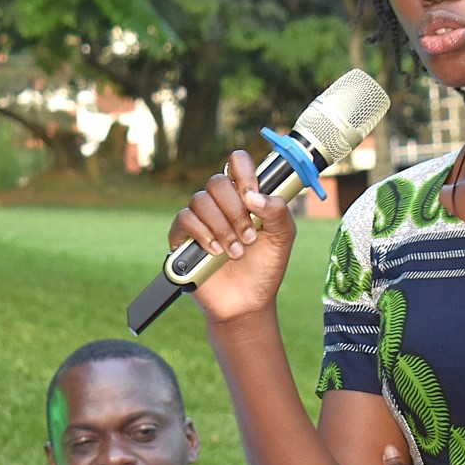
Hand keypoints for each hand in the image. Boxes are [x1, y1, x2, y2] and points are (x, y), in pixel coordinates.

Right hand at [168, 150, 296, 322]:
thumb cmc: (265, 267)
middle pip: (216, 182)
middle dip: (235, 211)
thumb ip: (278, 211)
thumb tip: (253, 196)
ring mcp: (200, 220)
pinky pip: (184, 220)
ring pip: (200, 201)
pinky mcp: (182, 238)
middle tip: (249, 236)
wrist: (247, 302)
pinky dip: (202, 234)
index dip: (243, 171)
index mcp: (244, 196)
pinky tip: (215, 252)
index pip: (237, 163)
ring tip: (236, 251)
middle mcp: (220, 204)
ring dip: (222, 227)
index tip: (253, 195)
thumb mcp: (282, 237)